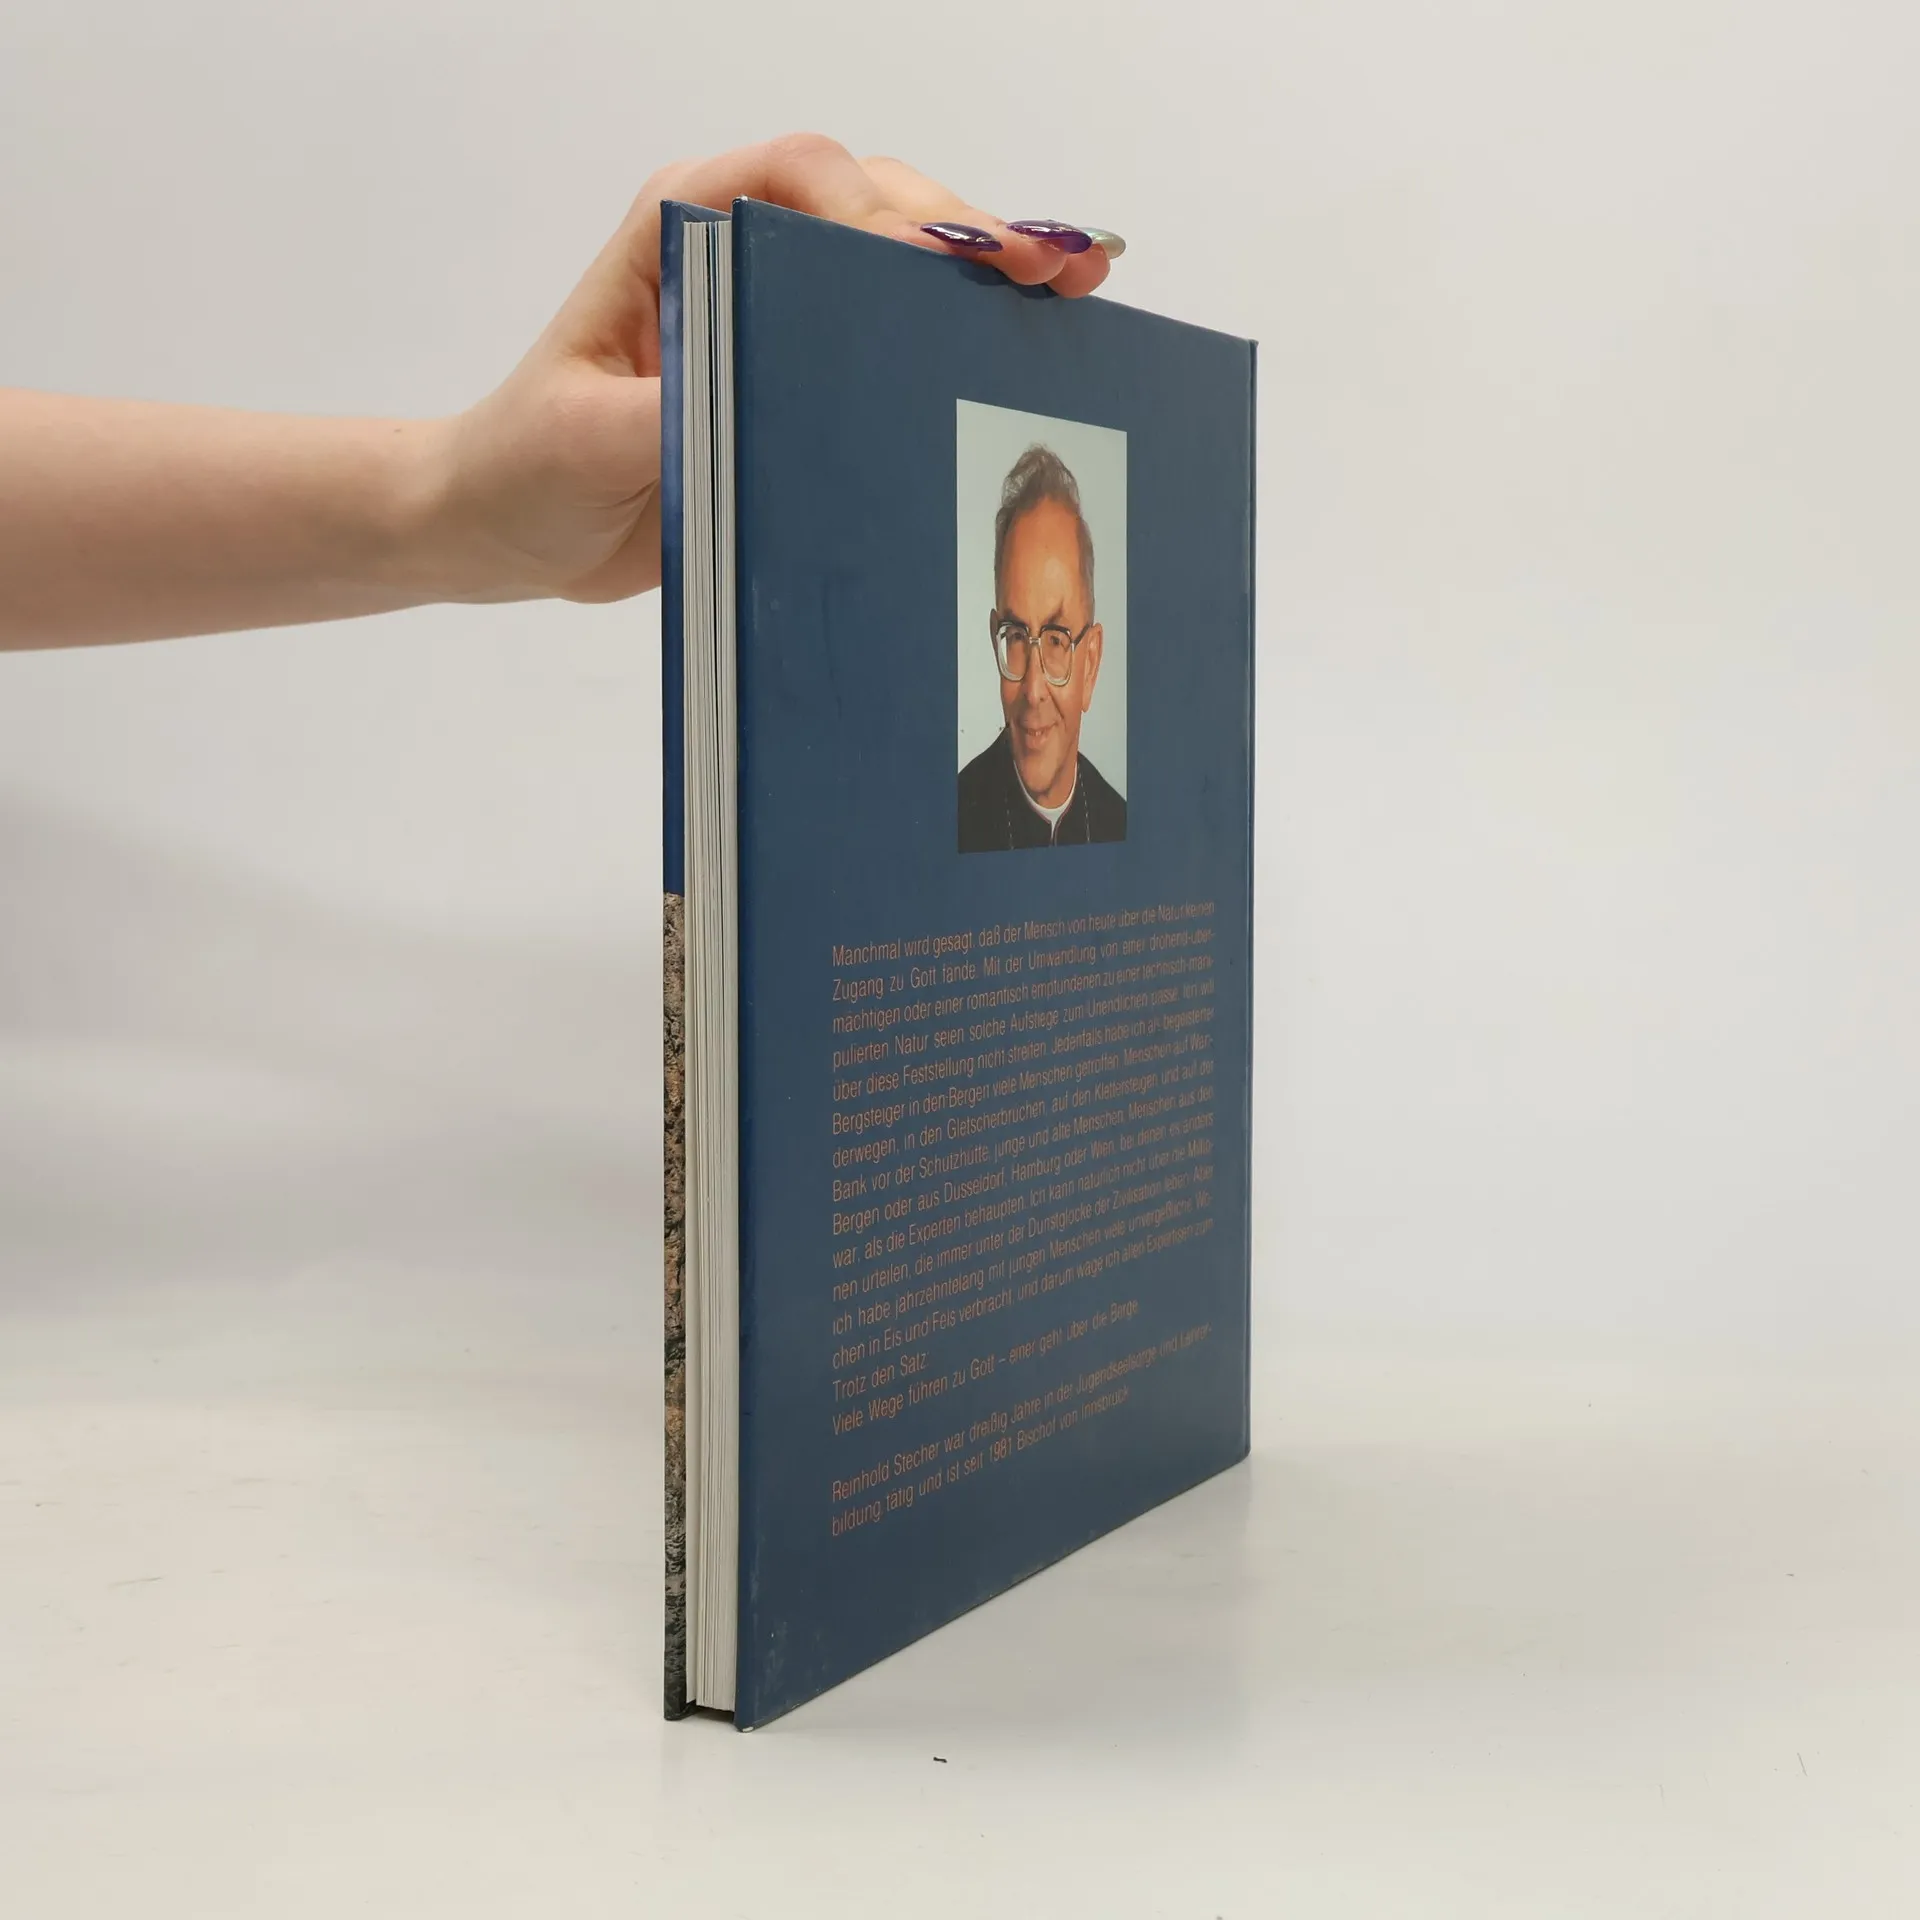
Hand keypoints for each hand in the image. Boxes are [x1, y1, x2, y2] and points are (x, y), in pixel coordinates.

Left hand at [432, 134, 1115, 606]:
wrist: (506, 524)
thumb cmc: (529, 468)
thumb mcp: (590, 442)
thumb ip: (682, 412)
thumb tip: (788, 403)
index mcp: (677, 229)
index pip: (798, 181)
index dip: (883, 215)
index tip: (943, 270)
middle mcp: (736, 246)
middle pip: (873, 202)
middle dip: (967, 233)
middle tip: (1050, 271)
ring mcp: (775, 303)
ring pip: (897, 255)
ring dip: (982, 272)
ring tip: (1070, 289)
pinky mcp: (797, 365)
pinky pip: (888, 331)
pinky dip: (956, 332)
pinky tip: (1022, 341)